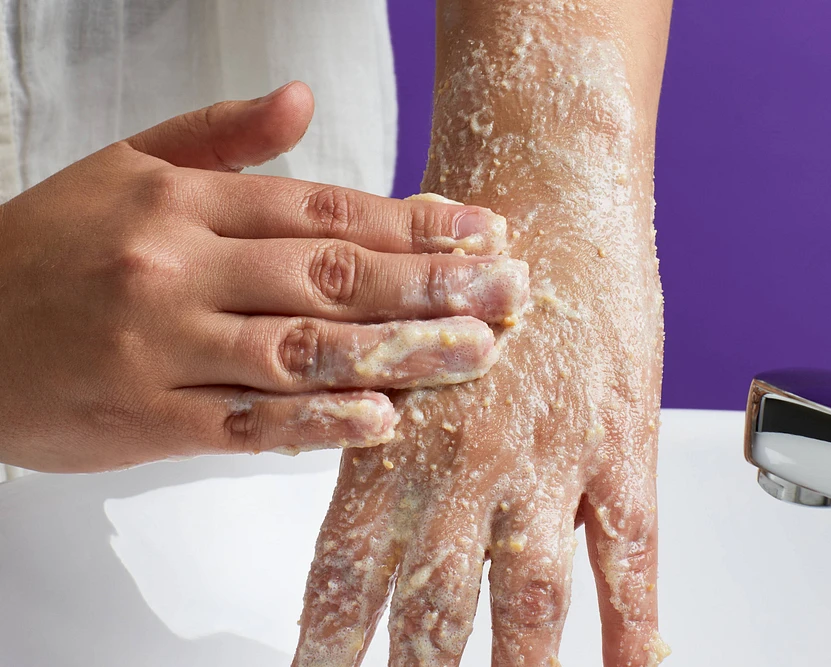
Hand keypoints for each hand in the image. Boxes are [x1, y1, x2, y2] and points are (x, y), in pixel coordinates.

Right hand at [0, 82, 527, 472]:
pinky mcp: (145, 416)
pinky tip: (383, 418)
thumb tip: (301, 99)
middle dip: (431, 283)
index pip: (323, 210)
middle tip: (508, 289)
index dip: (412, 222)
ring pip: (300, 349)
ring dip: (398, 351)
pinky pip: (246, 421)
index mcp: (183, 201)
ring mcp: (162, 343)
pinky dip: (317, 422)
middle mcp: (179, 266)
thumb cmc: (46, 248)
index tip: (483, 232)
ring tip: (475, 351)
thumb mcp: (124, 167)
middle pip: (330, 275)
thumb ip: (219, 135)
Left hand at [293, 199, 664, 665]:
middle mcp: (462, 463)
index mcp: (391, 438)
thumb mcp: (388, 352)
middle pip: (434, 614)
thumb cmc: (457, 262)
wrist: (542, 188)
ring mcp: (546, 462)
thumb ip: (377, 445)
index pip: (347, 579)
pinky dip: (629, 632)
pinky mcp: (618, 448)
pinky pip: (628, 561)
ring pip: (528, 604)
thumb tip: (365, 534)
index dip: (328, 650)